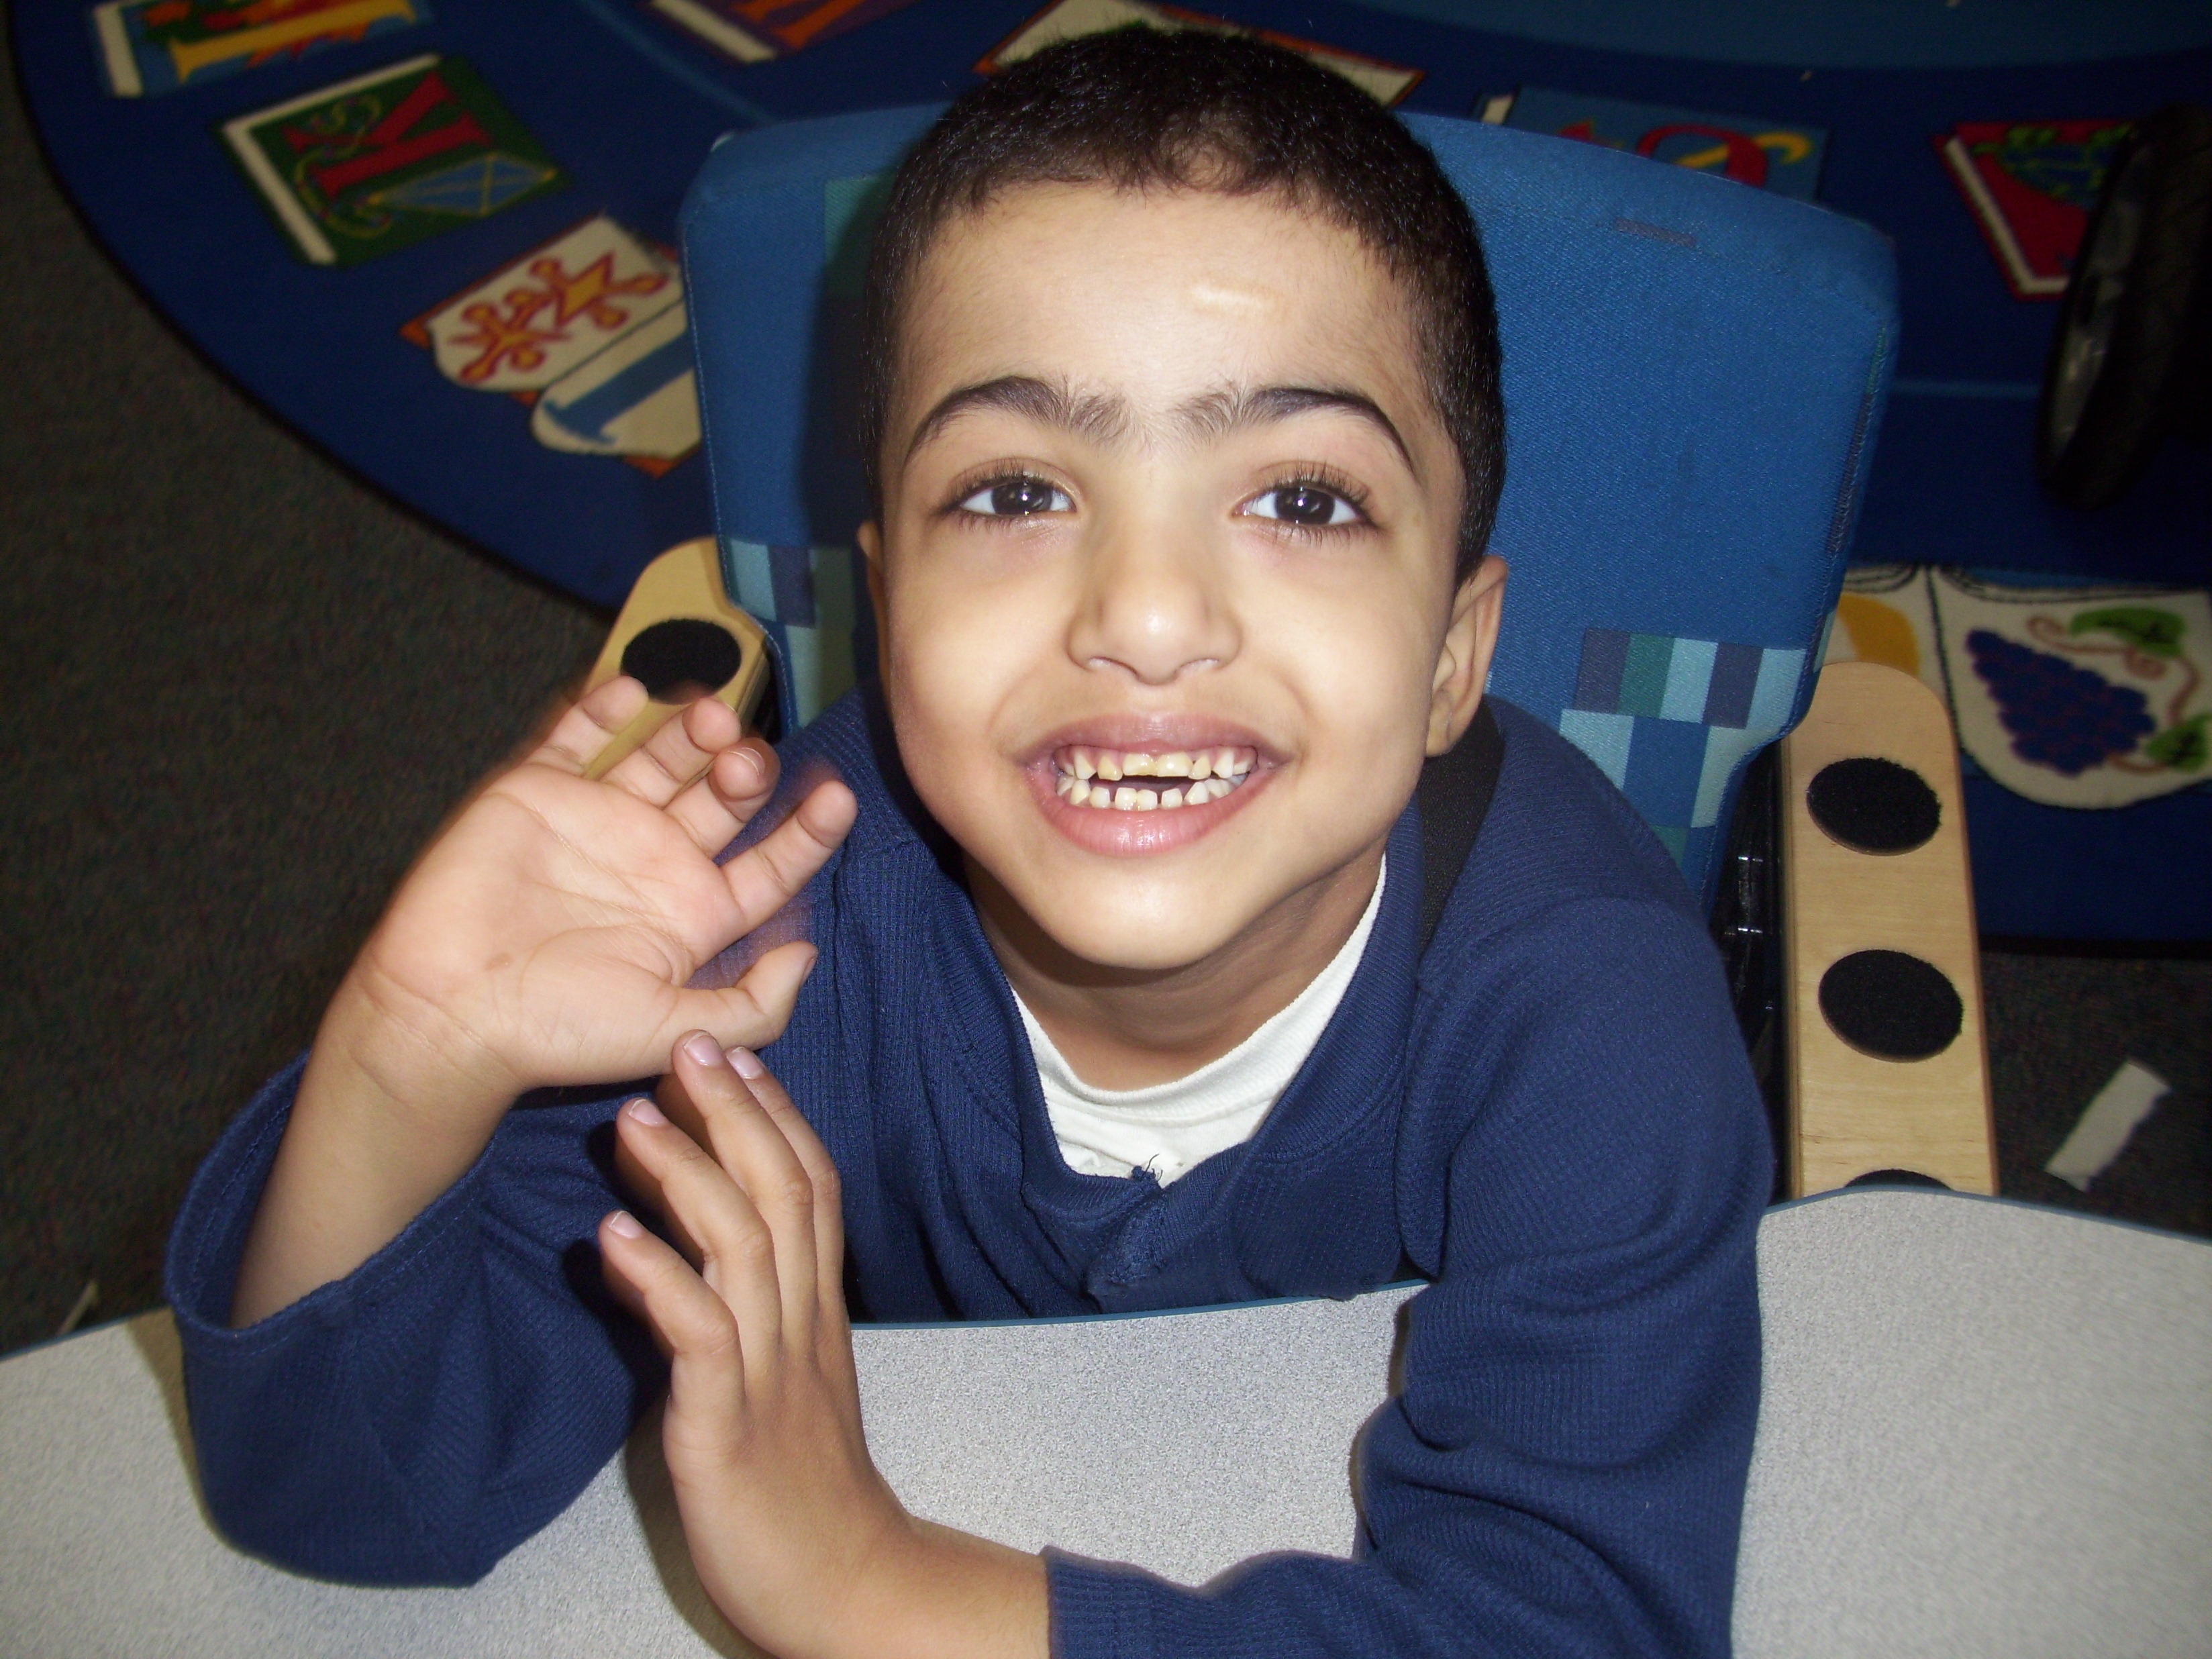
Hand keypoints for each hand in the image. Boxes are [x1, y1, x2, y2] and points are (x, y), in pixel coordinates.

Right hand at [231, 679, 855, 1327]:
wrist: (450, 1012)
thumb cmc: (560, 1032)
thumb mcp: (676, 1032)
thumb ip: (754, 1005)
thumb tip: (808, 954)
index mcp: (693, 916)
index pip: (769, 865)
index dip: (807, 831)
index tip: (839, 797)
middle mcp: (652, 863)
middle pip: (724, 799)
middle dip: (748, 771)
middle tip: (748, 759)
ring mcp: (595, 822)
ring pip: (663, 758)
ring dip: (695, 731)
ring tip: (714, 718)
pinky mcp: (534, 793)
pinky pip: (575, 737)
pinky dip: (602, 706)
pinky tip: (636, 690)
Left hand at [600, 1036, 1047, 1658]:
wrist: (840, 1582)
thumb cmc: (799, 1482)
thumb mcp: (782, 1378)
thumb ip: (745, 1309)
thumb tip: (676, 1245)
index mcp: (816, 1311)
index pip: (811, 1189)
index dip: (777, 1116)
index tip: (738, 1054)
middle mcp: (801, 1325)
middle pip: (783, 1194)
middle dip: (737, 1115)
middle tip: (687, 1045)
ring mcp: (769, 1372)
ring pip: (744, 1247)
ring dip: (689, 1176)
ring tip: (636, 1121)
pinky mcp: (729, 1424)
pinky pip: (698, 1336)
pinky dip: (659, 1280)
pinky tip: (613, 1239)